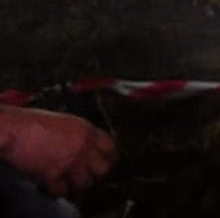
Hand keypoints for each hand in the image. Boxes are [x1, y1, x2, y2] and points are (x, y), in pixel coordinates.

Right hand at [0, 106, 114, 197]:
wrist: (14, 129)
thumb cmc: (31, 123)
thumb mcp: (64, 121)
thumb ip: (77, 134)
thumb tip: (80, 144)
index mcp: (86, 131)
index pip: (110, 147)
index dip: (108, 157)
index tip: (105, 162)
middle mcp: (82, 147)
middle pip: (102, 169)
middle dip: (94, 174)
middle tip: (85, 175)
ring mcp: (70, 163)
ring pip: (85, 183)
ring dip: (75, 185)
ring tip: (67, 182)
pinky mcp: (53, 176)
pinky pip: (61, 191)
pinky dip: (54, 191)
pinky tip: (48, 186)